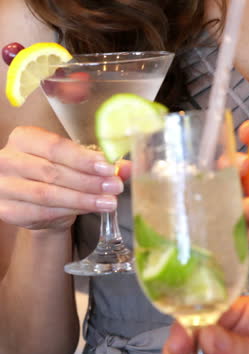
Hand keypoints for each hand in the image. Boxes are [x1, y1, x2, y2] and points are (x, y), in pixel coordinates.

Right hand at [0, 126, 130, 231]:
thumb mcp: (74, 164)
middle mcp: (8, 159)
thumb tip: (128, 167)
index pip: (55, 147)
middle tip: (114, 187)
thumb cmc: (54, 176)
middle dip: (88, 181)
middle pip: (53, 171)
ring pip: (48, 194)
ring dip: (82, 199)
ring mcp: (4, 186)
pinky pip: (43, 212)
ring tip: (108, 202)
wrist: (34, 203)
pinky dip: (69, 211)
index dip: (83, 158)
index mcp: (24, 138)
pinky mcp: (8, 210)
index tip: (107, 168)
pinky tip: (90, 210)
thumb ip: (99, 164)